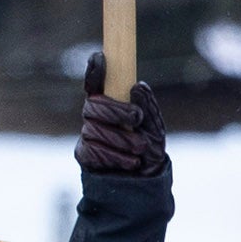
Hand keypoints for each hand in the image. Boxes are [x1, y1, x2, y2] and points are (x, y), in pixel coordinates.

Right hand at [75, 66, 166, 182]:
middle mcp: (96, 117)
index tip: (101, 57)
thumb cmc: (150, 151)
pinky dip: (114, 155)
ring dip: (120, 138)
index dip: (94, 71)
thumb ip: (147, 107)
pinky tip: (130, 162)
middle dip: (115, 110)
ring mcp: (89, 135)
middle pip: (92, 105)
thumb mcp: (155, 128)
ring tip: (139, 148)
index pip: (96, 85)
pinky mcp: (85, 154)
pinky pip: (92, 149)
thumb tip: (136, 86)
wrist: (145, 184)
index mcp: (112, 105)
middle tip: (136, 118)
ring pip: (93, 129)